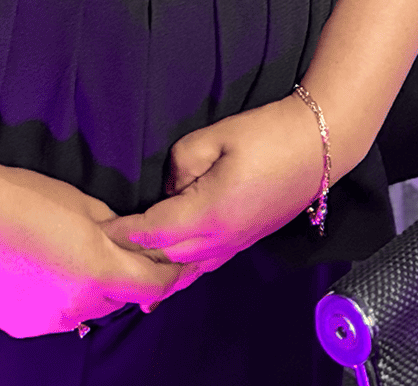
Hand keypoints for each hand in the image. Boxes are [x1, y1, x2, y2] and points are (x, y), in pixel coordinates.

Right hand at [0, 158, 192, 337]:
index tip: (179, 262)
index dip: (170, 273)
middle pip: (118, 297)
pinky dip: (57, 297)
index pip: (154, 284)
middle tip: (112, 250)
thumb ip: (114, 229)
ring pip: (85, 309)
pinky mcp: (21, 326)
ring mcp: (48, 322)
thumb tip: (128, 241)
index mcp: (99, 271)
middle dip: (123, 277)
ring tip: (65, 256)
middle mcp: (78, 307)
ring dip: (88, 289)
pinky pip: (54, 315)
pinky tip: (37, 270)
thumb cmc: (23, 196)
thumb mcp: (82, 203)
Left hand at [102, 98, 325, 296]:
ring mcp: (236, 244)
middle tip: (102, 249)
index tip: (99, 228)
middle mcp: (221, 239)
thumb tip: (170, 187)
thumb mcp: (216, 136)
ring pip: (186, 269)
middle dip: (134, 255)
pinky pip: (204, 266)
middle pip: (166, 257)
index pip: (154, 232)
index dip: (125, 231)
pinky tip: (167, 282)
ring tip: (127, 277)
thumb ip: (181, 164)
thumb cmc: (266, 135)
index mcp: (210, 213)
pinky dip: (181, 274)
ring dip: (156, 272)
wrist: (317, 147)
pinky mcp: (245, 241)